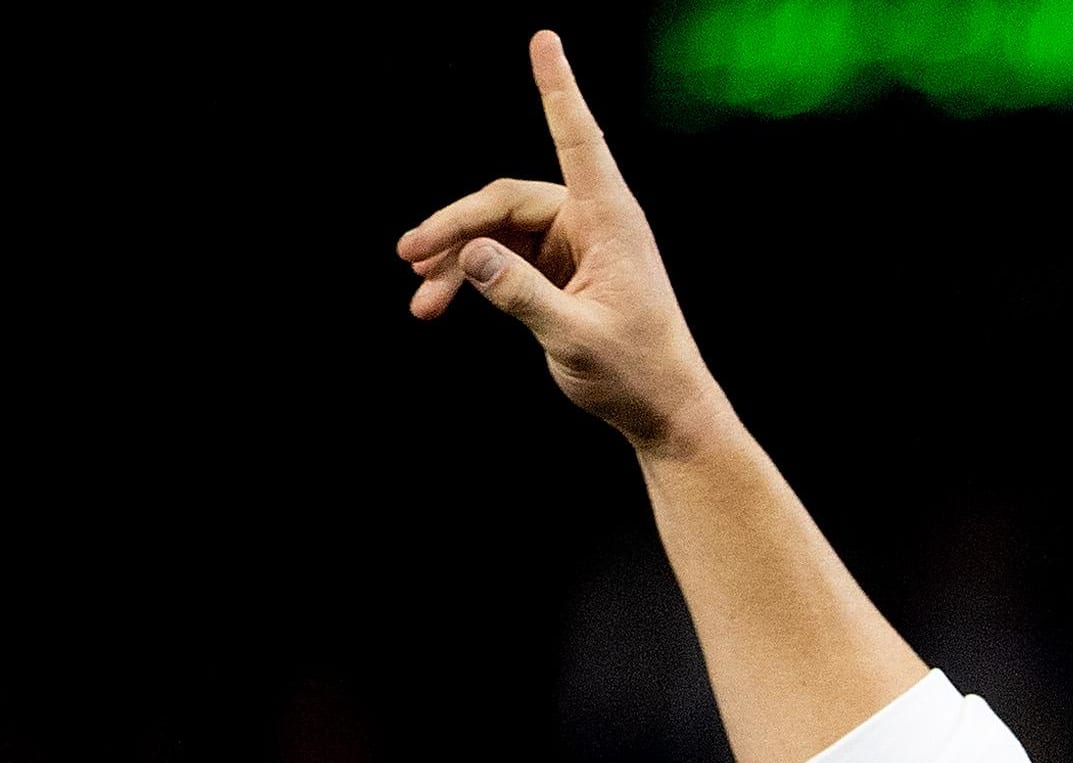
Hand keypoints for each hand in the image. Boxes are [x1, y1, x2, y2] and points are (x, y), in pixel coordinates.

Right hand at [397, 33, 724, 448]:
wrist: (663, 412)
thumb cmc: (636, 374)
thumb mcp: (575, 338)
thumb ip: (523, 296)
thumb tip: (473, 255)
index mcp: (611, 223)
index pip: (579, 141)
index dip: (558, 89)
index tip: (545, 41)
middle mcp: (592, 224)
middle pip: (507, 200)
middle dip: (455, 226)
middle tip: (409, 257)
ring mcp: (574, 246)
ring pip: (498, 231)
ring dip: (457, 259)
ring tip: (420, 298)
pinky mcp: (560, 270)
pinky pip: (504, 257)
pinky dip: (472, 277)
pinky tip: (438, 301)